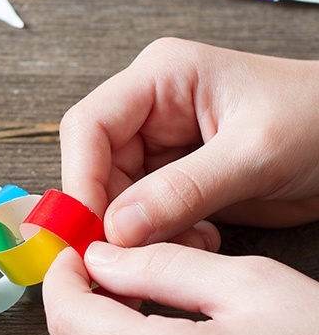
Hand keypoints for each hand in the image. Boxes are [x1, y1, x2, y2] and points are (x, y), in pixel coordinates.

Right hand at [59, 38, 318, 248]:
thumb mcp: (255, 154)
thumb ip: (182, 190)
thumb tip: (115, 229)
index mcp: (161, 77)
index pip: (90, 125)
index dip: (80, 178)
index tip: (86, 229)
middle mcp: (151, 108)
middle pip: (95, 165)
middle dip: (109, 214)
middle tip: (125, 257)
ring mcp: (162, 144)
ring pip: (117, 196)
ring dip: (139, 233)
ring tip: (190, 245)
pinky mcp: (177, 178)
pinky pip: (146, 214)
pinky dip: (163, 238)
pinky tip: (201, 241)